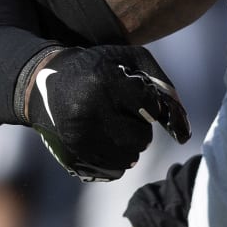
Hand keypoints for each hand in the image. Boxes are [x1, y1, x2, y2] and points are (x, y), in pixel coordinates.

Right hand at [22, 45, 190, 181]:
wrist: (43, 82)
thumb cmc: (97, 68)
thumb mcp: (130, 58)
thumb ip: (162, 84)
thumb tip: (183, 126)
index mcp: (104, 82)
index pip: (151, 108)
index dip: (151, 106)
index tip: (139, 99)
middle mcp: (88, 111)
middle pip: (141, 138)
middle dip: (141, 128)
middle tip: (125, 114)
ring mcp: (77, 135)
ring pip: (129, 156)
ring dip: (130, 144)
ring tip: (115, 125)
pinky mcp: (71, 153)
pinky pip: (112, 169)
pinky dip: (117, 158)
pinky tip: (107, 139)